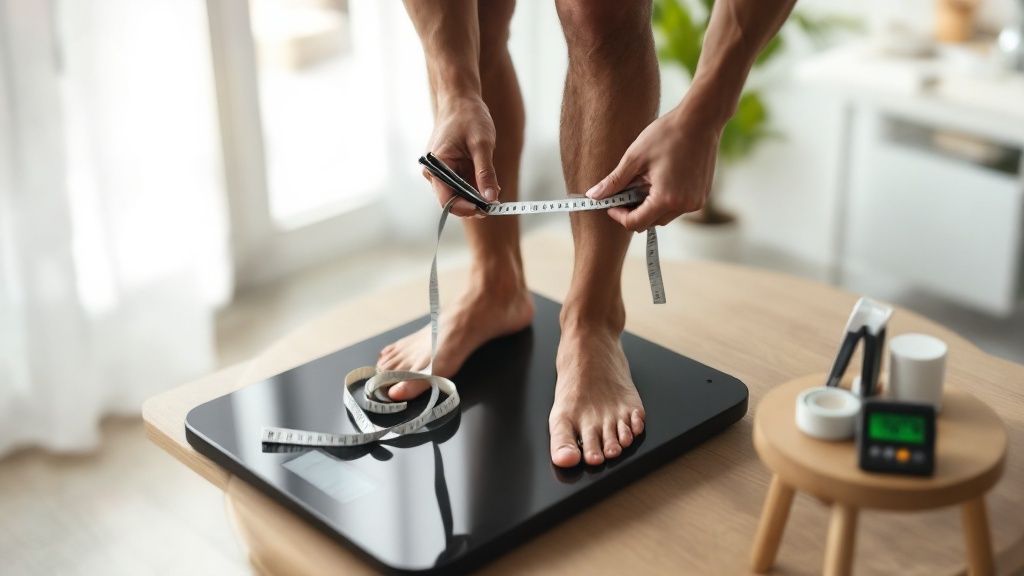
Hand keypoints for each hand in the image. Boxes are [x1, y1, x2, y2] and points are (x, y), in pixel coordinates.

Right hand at [423, 96, 499, 217]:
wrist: (460, 99)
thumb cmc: (469, 116)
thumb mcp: (481, 144)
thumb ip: (486, 173)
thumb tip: (491, 198)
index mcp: (436, 165)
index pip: (446, 199)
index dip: (465, 208)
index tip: (485, 210)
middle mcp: (434, 171)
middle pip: (452, 199)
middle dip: (473, 204)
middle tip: (495, 205)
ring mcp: (441, 171)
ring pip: (458, 193)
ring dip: (476, 196)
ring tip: (494, 193)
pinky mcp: (449, 168)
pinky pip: (461, 184)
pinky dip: (475, 187)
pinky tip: (489, 185)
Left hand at [585, 102, 720, 230]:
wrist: (701, 120)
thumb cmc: (667, 135)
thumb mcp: (635, 158)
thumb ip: (614, 181)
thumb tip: (593, 196)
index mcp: (666, 199)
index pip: (636, 223)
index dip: (619, 216)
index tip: (611, 204)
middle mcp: (684, 206)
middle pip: (651, 222)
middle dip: (635, 210)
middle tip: (626, 189)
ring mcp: (696, 202)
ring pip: (664, 216)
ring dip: (650, 205)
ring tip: (645, 180)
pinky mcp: (702, 196)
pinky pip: (677, 207)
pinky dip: (665, 199)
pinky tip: (661, 179)